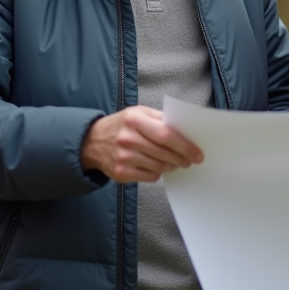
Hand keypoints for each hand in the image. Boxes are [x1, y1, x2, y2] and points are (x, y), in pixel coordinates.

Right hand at [80, 106, 203, 182]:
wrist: (91, 141)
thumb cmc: (121, 125)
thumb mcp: (137, 113)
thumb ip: (159, 118)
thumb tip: (184, 130)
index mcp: (134, 120)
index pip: (166, 135)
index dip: (184, 145)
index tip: (197, 153)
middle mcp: (127, 139)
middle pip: (164, 153)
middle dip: (182, 158)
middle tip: (190, 160)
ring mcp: (123, 158)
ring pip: (159, 167)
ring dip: (171, 166)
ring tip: (175, 162)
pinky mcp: (121, 173)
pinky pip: (150, 177)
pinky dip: (158, 173)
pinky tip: (157, 166)